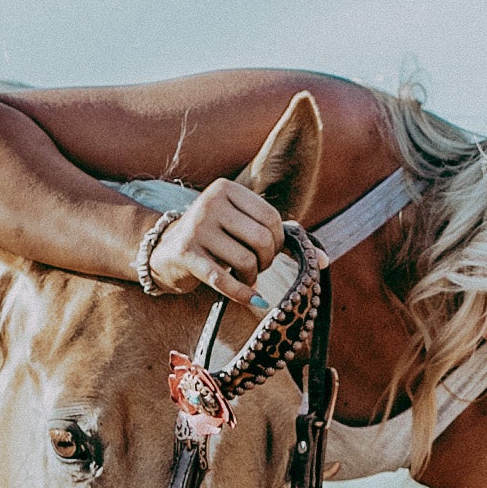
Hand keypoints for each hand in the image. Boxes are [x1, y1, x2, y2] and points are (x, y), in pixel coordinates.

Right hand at [149, 179, 286, 304]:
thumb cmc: (213, 237)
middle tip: (257, 267)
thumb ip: (278, 236)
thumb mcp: (239, 225)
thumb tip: (322, 260)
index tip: (267, 252)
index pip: (271, 217)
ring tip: (245, 278)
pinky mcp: (186, 255)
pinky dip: (242, 294)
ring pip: (246, 261)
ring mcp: (196, 228)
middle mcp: (210, 203)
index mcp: (226, 189)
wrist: (165, 249)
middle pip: (261, 239)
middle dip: (266, 261)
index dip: (278, 242)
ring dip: (252, 277)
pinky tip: (252, 298)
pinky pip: (223, 280)